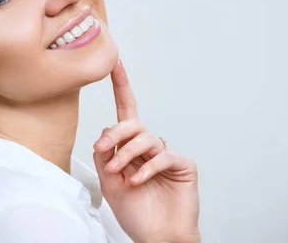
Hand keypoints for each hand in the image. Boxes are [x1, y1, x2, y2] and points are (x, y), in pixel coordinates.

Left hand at [93, 59, 199, 242]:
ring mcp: (166, 153)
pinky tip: (137, 181)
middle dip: (116, 133)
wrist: (156, 236)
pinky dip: (147, 169)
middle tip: (104, 148)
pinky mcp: (182, 163)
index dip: (121, 86)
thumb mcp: (110, 183)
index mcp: (130, 148)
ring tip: (119, 173)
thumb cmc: (135, 211)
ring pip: (145, 137)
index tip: (115, 63)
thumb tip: (105, 132)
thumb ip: (105, 156)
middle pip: (132, 123)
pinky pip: (163, 155)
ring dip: (127, 154)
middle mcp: (149, 146)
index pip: (126, 112)